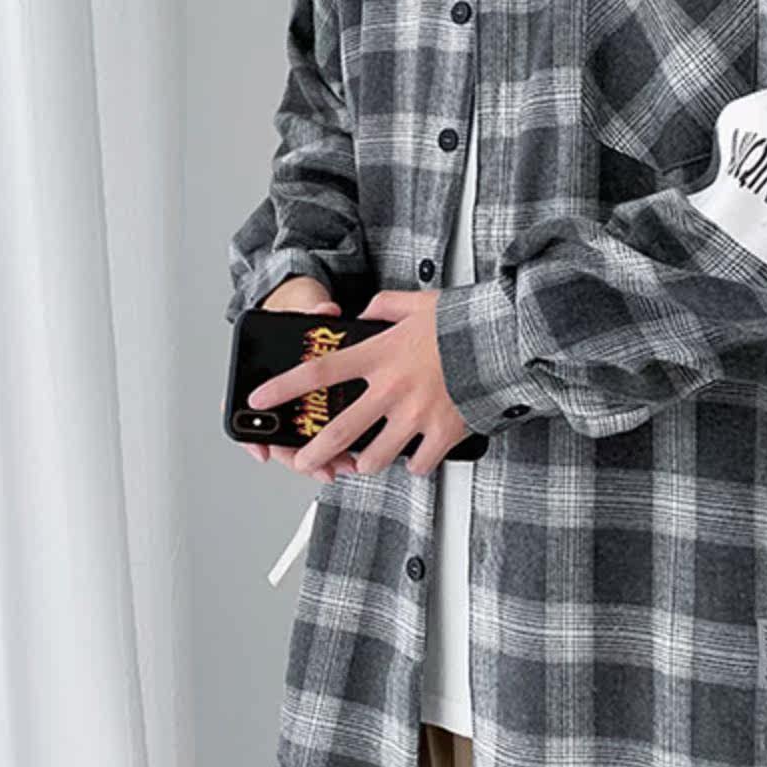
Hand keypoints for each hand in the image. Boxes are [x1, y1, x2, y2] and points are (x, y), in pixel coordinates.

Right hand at [239, 276, 355, 483]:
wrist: (311, 301)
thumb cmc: (298, 308)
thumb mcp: (302, 305)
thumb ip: (312, 310)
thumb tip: (325, 312)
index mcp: (264, 375)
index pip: (246, 413)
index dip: (251, 438)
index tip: (263, 452)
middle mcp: (282, 394)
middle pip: (283, 440)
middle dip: (301, 459)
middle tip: (320, 468)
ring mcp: (302, 402)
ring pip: (306, 443)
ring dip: (323, 459)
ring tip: (344, 465)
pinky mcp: (324, 404)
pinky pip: (327, 433)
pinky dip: (340, 447)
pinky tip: (356, 454)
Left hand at [248, 289, 468, 477]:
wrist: (505, 340)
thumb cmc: (463, 321)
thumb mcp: (417, 302)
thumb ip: (383, 308)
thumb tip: (364, 314)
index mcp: (379, 355)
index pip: (319, 372)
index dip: (284, 387)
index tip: (261, 398)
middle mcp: (391, 389)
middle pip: (339, 431)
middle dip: (313, 452)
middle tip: (302, 461)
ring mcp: (416, 416)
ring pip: (375, 457)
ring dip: (364, 464)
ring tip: (362, 462)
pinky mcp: (442, 433)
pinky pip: (418, 464)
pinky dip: (414, 464)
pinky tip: (413, 457)